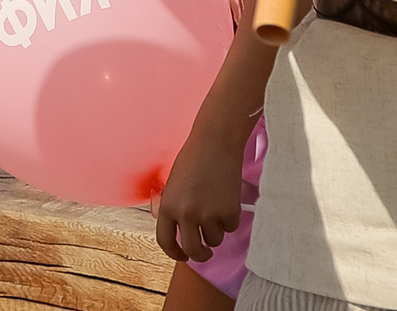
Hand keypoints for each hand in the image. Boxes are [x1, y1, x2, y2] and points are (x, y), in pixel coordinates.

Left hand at [155, 119, 252, 263]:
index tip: (183, 255)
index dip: (175, 253)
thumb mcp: (174, 185)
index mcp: (168, 206)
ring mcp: (208, 214)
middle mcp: (185, 214)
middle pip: (193, 250)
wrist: (215, 141)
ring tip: (216, 207)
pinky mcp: (228, 211)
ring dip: (217, 230)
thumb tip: (180, 231)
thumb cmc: (194, 158)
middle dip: (201, 255)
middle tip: (206, 252)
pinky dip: (230, 218)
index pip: (165, 242)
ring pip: (215, 240)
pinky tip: (227, 199)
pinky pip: (230, 227)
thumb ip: (174, 208)